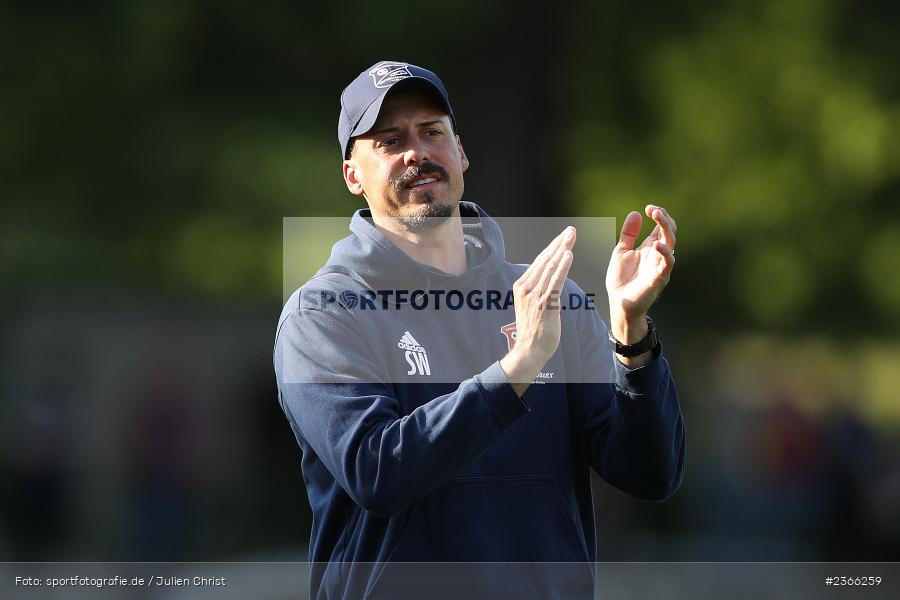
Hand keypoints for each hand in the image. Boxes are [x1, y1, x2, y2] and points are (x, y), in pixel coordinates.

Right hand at [500, 226, 575, 393]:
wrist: (529, 350)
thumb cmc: (534, 330)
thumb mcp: (532, 305)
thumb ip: (539, 289)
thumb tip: (550, 277)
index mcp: (521, 286)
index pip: (540, 261)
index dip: (553, 246)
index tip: (564, 236)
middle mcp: (525, 288)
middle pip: (545, 260)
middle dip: (559, 243)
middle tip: (571, 231)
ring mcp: (534, 295)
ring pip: (550, 267)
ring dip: (562, 249)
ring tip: (571, 237)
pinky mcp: (543, 303)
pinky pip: (555, 281)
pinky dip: (562, 267)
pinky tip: (568, 255)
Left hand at [606, 204, 675, 346]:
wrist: (619, 303)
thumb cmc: (622, 279)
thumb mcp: (621, 251)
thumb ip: (628, 234)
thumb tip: (636, 213)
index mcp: (650, 247)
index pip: (661, 227)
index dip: (658, 215)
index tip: (648, 208)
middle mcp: (658, 255)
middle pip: (669, 232)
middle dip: (664, 218)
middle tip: (653, 210)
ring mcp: (660, 266)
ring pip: (671, 244)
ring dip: (666, 228)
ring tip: (657, 216)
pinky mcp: (659, 278)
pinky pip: (667, 264)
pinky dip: (665, 253)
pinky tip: (657, 244)